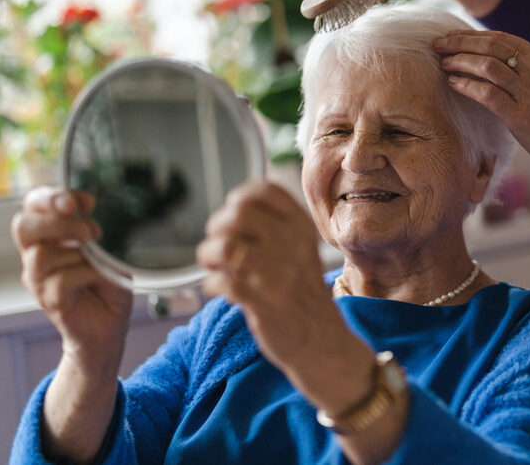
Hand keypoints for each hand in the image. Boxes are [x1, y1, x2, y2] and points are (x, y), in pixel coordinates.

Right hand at [11, 187, 131, 370]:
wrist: (108, 327)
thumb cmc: (106, 285)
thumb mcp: (108, 250)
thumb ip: (97, 234)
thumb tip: (92, 221)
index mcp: (48, 236)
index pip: (34, 204)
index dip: (54, 196)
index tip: (87, 202)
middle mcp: (36, 255)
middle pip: (23, 226)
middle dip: (57, 221)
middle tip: (87, 231)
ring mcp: (39, 279)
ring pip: (42, 255)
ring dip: (76, 252)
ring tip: (98, 260)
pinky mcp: (49, 300)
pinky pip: (61, 280)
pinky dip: (86, 274)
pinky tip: (100, 278)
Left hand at [197, 180, 336, 366]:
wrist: (321, 339)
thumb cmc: (300, 292)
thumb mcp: (300, 249)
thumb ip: (272, 227)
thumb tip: (226, 214)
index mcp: (301, 226)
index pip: (264, 191)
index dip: (239, 199)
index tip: (234, 219)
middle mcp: (293, 244)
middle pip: (238, 214)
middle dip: (216, 228)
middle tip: (218, 247)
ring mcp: (280, 273)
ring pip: (225, 246)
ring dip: (208, 256)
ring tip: (214, 268)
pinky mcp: (265, 302)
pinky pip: (221, 282)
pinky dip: (212, 285)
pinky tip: (222, 291)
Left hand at [435, 30, 529, 180]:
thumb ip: (527, 72)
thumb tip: (494, 64)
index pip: (502, 37)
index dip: (473, 35)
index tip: (453, 37)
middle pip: (491, 45)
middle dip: (460, 42)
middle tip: (439, 45)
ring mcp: (529, 92)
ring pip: (486, 65)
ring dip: (460, 61)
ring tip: (443, 63)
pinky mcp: (521, 115)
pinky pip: (487, 93)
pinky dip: (466, 85)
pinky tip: (453, 84)